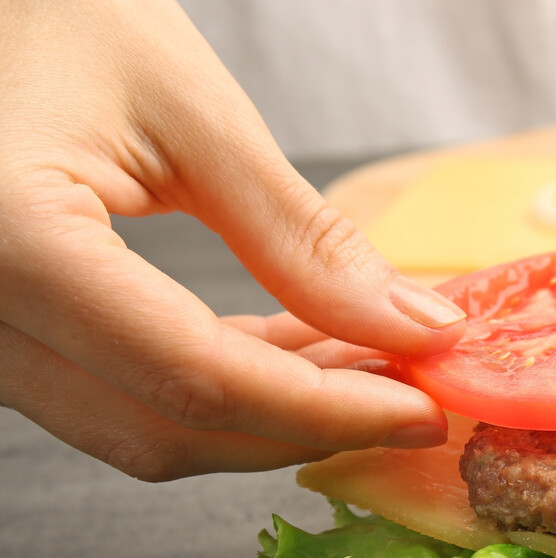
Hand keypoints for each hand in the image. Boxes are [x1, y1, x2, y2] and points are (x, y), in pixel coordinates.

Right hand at [0, 0, 466, 480]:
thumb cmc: (62, 16)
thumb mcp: (198, 115)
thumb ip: (304, 238)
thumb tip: (415, 327)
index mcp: (12, 240)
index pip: (197, 377)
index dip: (327, 411)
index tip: (422, 412)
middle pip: (168, 427)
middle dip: (307, 424)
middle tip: (411, 397)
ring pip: (146, 423)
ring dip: (270, 410)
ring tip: (370, 359)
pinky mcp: (11, 329)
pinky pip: (125, 388)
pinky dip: (223, 382)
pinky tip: (302, 345)